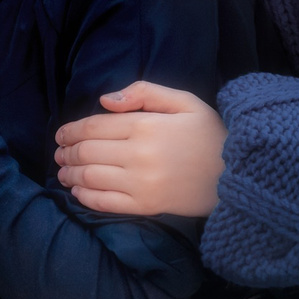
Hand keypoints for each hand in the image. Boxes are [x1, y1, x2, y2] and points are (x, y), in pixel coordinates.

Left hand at [52, 81, 225, 216]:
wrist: (239, 174)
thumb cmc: (211, 134)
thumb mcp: (184, 101)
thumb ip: (144, 92)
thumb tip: (106, 100)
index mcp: (146, 125)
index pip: (94, 127)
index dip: (71, 131)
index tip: (61, 135)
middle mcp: (139, 154)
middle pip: (87, 152)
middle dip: (67, 152)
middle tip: (59, 153)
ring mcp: (141, 183)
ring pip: (90, 177)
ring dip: (69, 174)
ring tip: (62, 171)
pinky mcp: (146, 206)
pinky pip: (105, 203)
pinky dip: (84, 197)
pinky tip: (78, 191)